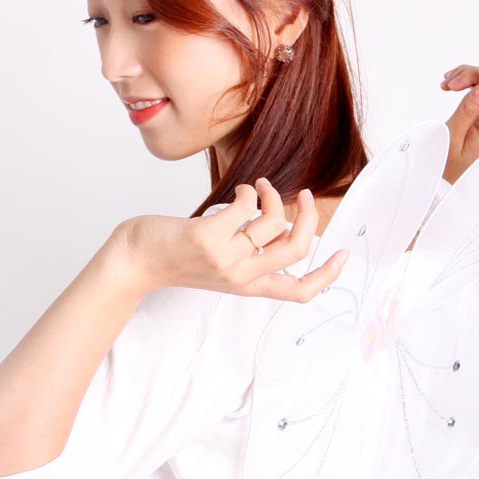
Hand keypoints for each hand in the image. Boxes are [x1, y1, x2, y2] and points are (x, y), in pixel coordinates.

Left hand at [119, 178, 349, 299]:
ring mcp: (225, 258)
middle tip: (302, 195)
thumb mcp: (222, 266)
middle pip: (297, 248)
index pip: (300, 292)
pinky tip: (238, 191)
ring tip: (259, 186)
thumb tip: (285, 226)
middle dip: (308, 215)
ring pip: (274, 222)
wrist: (135, 261)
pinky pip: (247, 206)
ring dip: (273, 195)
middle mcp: (241, 276)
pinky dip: (249, 191)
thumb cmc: (177, 257)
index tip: (343, 253)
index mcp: (249, 287)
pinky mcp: (208, 237)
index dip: (328, 274)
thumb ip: (253, 254)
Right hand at [439, 64, 478, 184]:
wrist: (440, 177)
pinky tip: (449, 86)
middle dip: (476, 76)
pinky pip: (478, 90)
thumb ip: (468, 111)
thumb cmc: (447, 165)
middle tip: (452, 82)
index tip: (478, 74)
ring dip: (467, 77)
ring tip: (447, 84)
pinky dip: (464, 83)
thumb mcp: (452, 137)